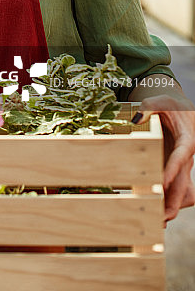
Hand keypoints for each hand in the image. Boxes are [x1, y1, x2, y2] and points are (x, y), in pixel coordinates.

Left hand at [134, 95, 194, 223]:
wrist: (180, 109)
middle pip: (183, 182)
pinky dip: (168, 200)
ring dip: (172, 205)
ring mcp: (181, 165)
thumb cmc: (170, 105)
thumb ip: (149, 108)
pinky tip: (157, 212)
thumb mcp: (160, 100)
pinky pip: (176, 188)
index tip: (163, 183)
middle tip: (162, 217)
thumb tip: (136, 119)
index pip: (180, 157)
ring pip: (182, 190)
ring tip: (158, 221)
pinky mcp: (175, 168)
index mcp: (186, 140)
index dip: (173, 171)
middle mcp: (186, 157)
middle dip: (174, 201)